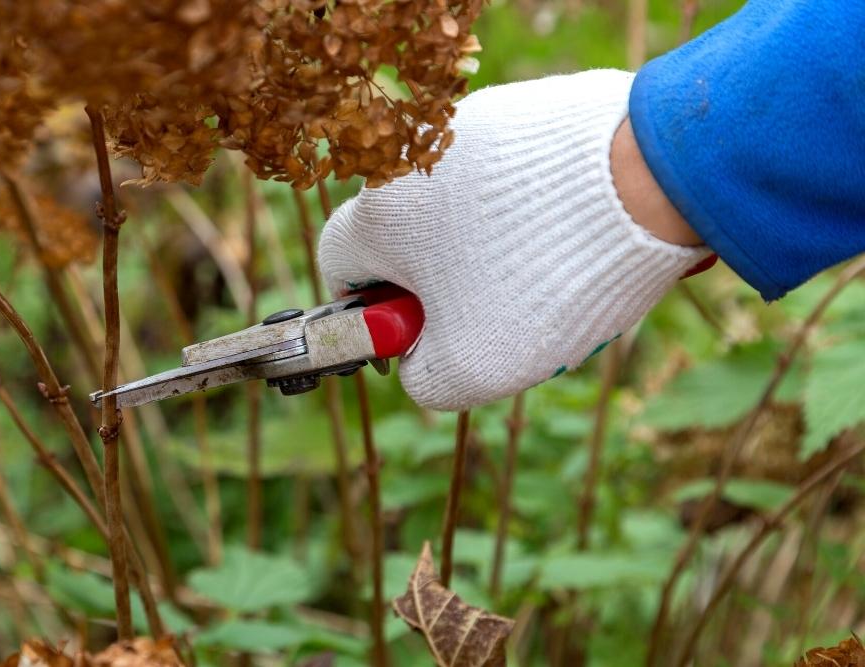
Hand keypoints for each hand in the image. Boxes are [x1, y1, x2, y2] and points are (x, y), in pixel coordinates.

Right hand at [318, 70, 710, 410]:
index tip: (420, 335)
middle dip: (448, 286)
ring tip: (557, 275)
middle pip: (409, 239)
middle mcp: (413, 156)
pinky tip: (584, 233)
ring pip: (467, 208)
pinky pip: (517, 174)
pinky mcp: (531, 107)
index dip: (374, 314)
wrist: (652, 178)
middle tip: (503, 318)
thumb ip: (423, 377)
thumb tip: (421, 361)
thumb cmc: (544, 279)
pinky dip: (539, 209)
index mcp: (379, 214)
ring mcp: (475, 123)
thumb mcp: (472, 367)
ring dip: (496, 249)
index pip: (340, 267)